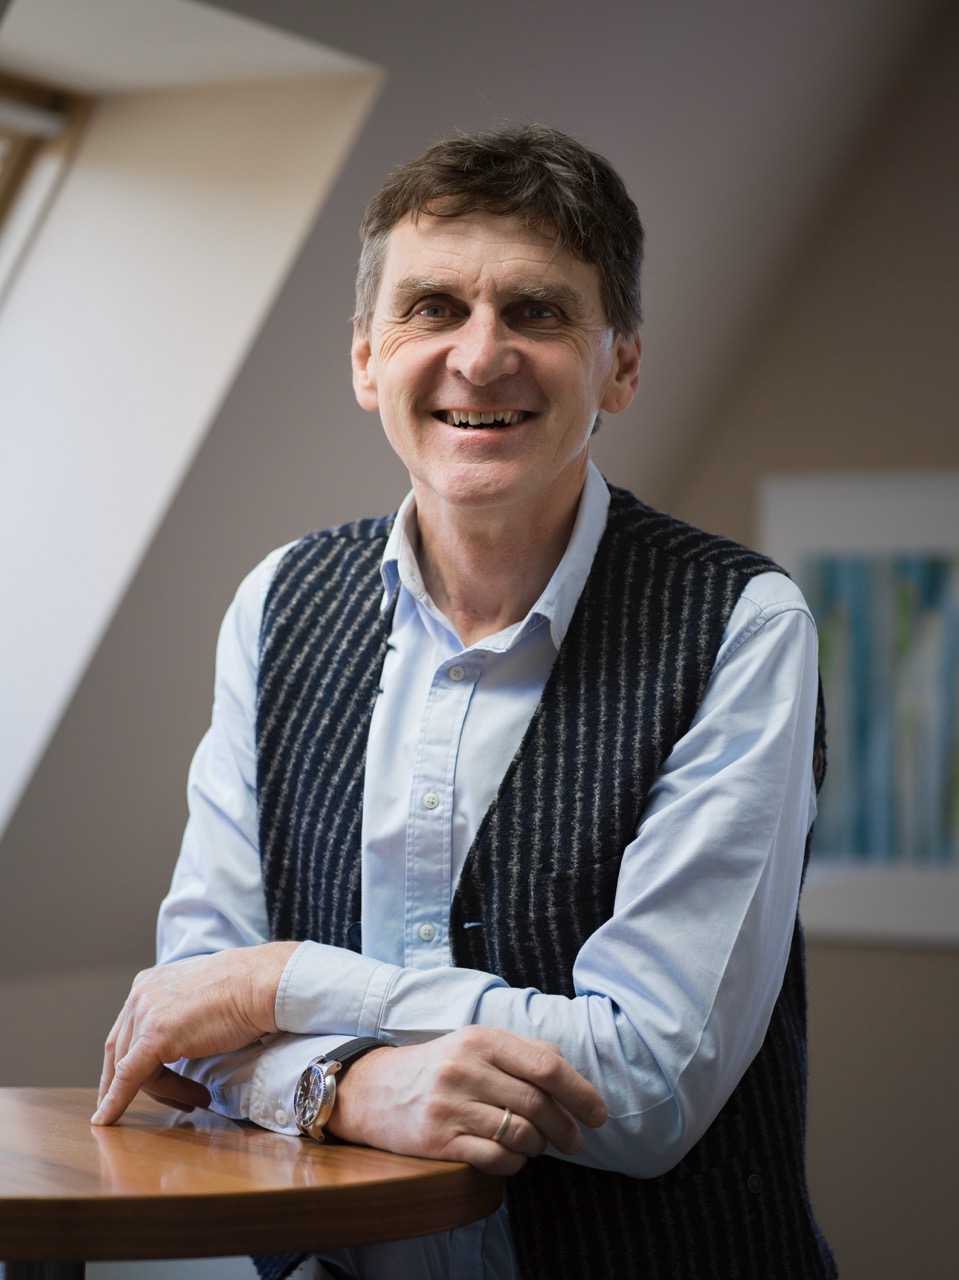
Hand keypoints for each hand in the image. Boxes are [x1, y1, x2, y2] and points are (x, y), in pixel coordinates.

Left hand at [93, 942, 298, 1125]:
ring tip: (194, 1100)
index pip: (127, 1030)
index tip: (128, 1084)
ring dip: (160, 1092)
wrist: (259, 985)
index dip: (125, 1061)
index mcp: (148, 983)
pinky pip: (128, 1077)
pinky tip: (108, 1120)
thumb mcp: (199, 995)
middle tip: (149, 1102)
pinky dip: (116, 1101)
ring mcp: (145, 1015)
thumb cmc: (244, 989)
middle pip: (122, 1050)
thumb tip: (179, 1036)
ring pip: (131, 1069)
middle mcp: (139, 995)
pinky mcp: (154, 1038)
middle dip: (130, 1082)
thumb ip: (179, 1011)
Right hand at [328, 1026, 606, 1175]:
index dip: (580, 1091)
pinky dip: (514, 1164)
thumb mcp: (473, 1044)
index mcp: (481, 1039)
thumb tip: (571, 1080)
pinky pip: (496, 1160)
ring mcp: (450, 1105)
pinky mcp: (438, 1140)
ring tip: (538, 1147)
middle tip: (575, 1141)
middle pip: (538, 1103)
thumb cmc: (437, 1067)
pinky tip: (512, 1158)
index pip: (547, 1064)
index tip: (597, 1113)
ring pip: (521, 1134)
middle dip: (567, 1128)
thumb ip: (519, 1055)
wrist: (372, 1089)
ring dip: (540, 1147)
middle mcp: (466, 1068)